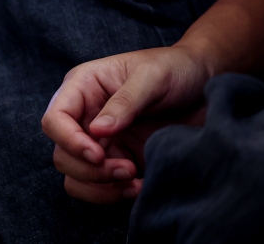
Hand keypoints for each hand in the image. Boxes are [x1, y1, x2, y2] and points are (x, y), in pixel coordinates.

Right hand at [41, 46, 210, 202]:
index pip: (55, 120)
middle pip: (62, 154)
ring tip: (133, 180)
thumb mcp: (152, 76)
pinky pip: (100, 188)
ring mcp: (101, 141)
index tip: (99, 155)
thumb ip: (125, 102)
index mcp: (83, 87)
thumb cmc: (176, 68)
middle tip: (126, 169)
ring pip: (75, 177)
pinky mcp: (119, 160)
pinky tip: (139, 186)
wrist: (207, 83)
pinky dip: (113, 194)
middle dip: (90, 169)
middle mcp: (85, 116)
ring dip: (100, 187)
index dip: (70, 141)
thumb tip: (97, 131)